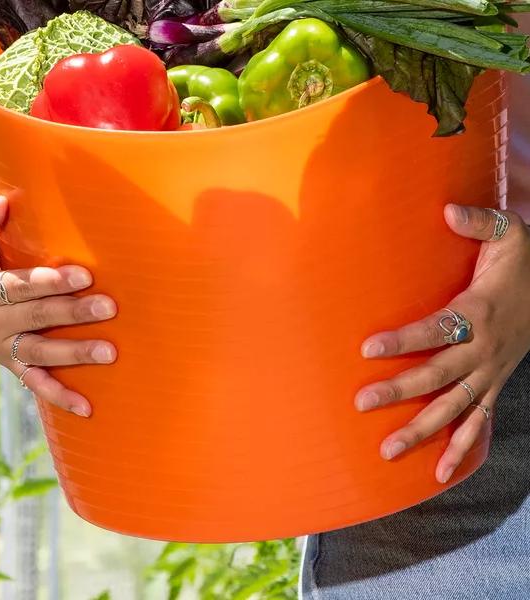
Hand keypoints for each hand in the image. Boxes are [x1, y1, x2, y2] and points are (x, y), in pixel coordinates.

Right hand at [0, 182, 117, 416]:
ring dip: (75, 354)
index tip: (84, 276)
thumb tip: (2, 204)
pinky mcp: (10, 360)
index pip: (19, 287)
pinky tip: (87, 408)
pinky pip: (34, 383)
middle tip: (110, 307)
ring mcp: (1, 347)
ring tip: (110, 352)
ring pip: (40, 354)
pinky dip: (59, 396)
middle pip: (37, 320)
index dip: (51, 283)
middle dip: (74, 314)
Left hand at [355, 204, 529, 482]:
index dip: (403, 339)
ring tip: (387, 450)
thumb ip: (479, 222)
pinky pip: (478, 423)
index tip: (368, 348)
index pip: (435, 330)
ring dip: (422, 431)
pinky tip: (440, 473)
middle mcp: (483, 351)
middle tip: (362, 402)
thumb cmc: (524, 263)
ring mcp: (489, 374)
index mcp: (479, 314)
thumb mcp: (510, 233)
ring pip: (453, 409)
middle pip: (436, 376)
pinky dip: (462, 449)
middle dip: (400, 390)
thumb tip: (446, 209)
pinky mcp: (493, 386)